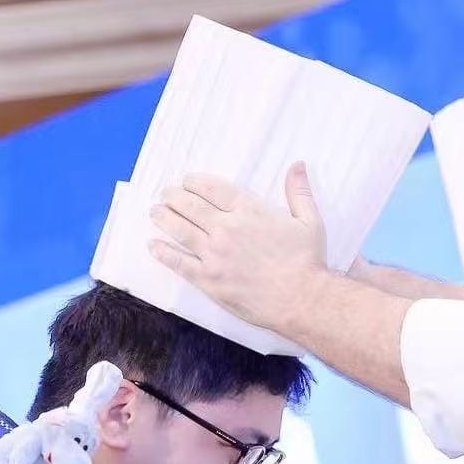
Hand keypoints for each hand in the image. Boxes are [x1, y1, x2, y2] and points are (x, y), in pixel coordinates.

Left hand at [149, 163, 329, 330]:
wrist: (301, 299)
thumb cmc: (308, 261)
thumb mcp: (309, 221)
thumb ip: (299, 191)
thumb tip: (297, 164)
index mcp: (249, 210)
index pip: (211, 187)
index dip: (194, 182)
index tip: (186, 181)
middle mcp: (227, 228)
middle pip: (189, 205)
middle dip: (173, 196)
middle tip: (165, 194)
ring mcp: (214, 254)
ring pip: (179, 229)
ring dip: (163, 218)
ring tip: (155, 212)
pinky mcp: (209, 279)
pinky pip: (178, 262)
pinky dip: (163, 252)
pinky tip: (153, 246)